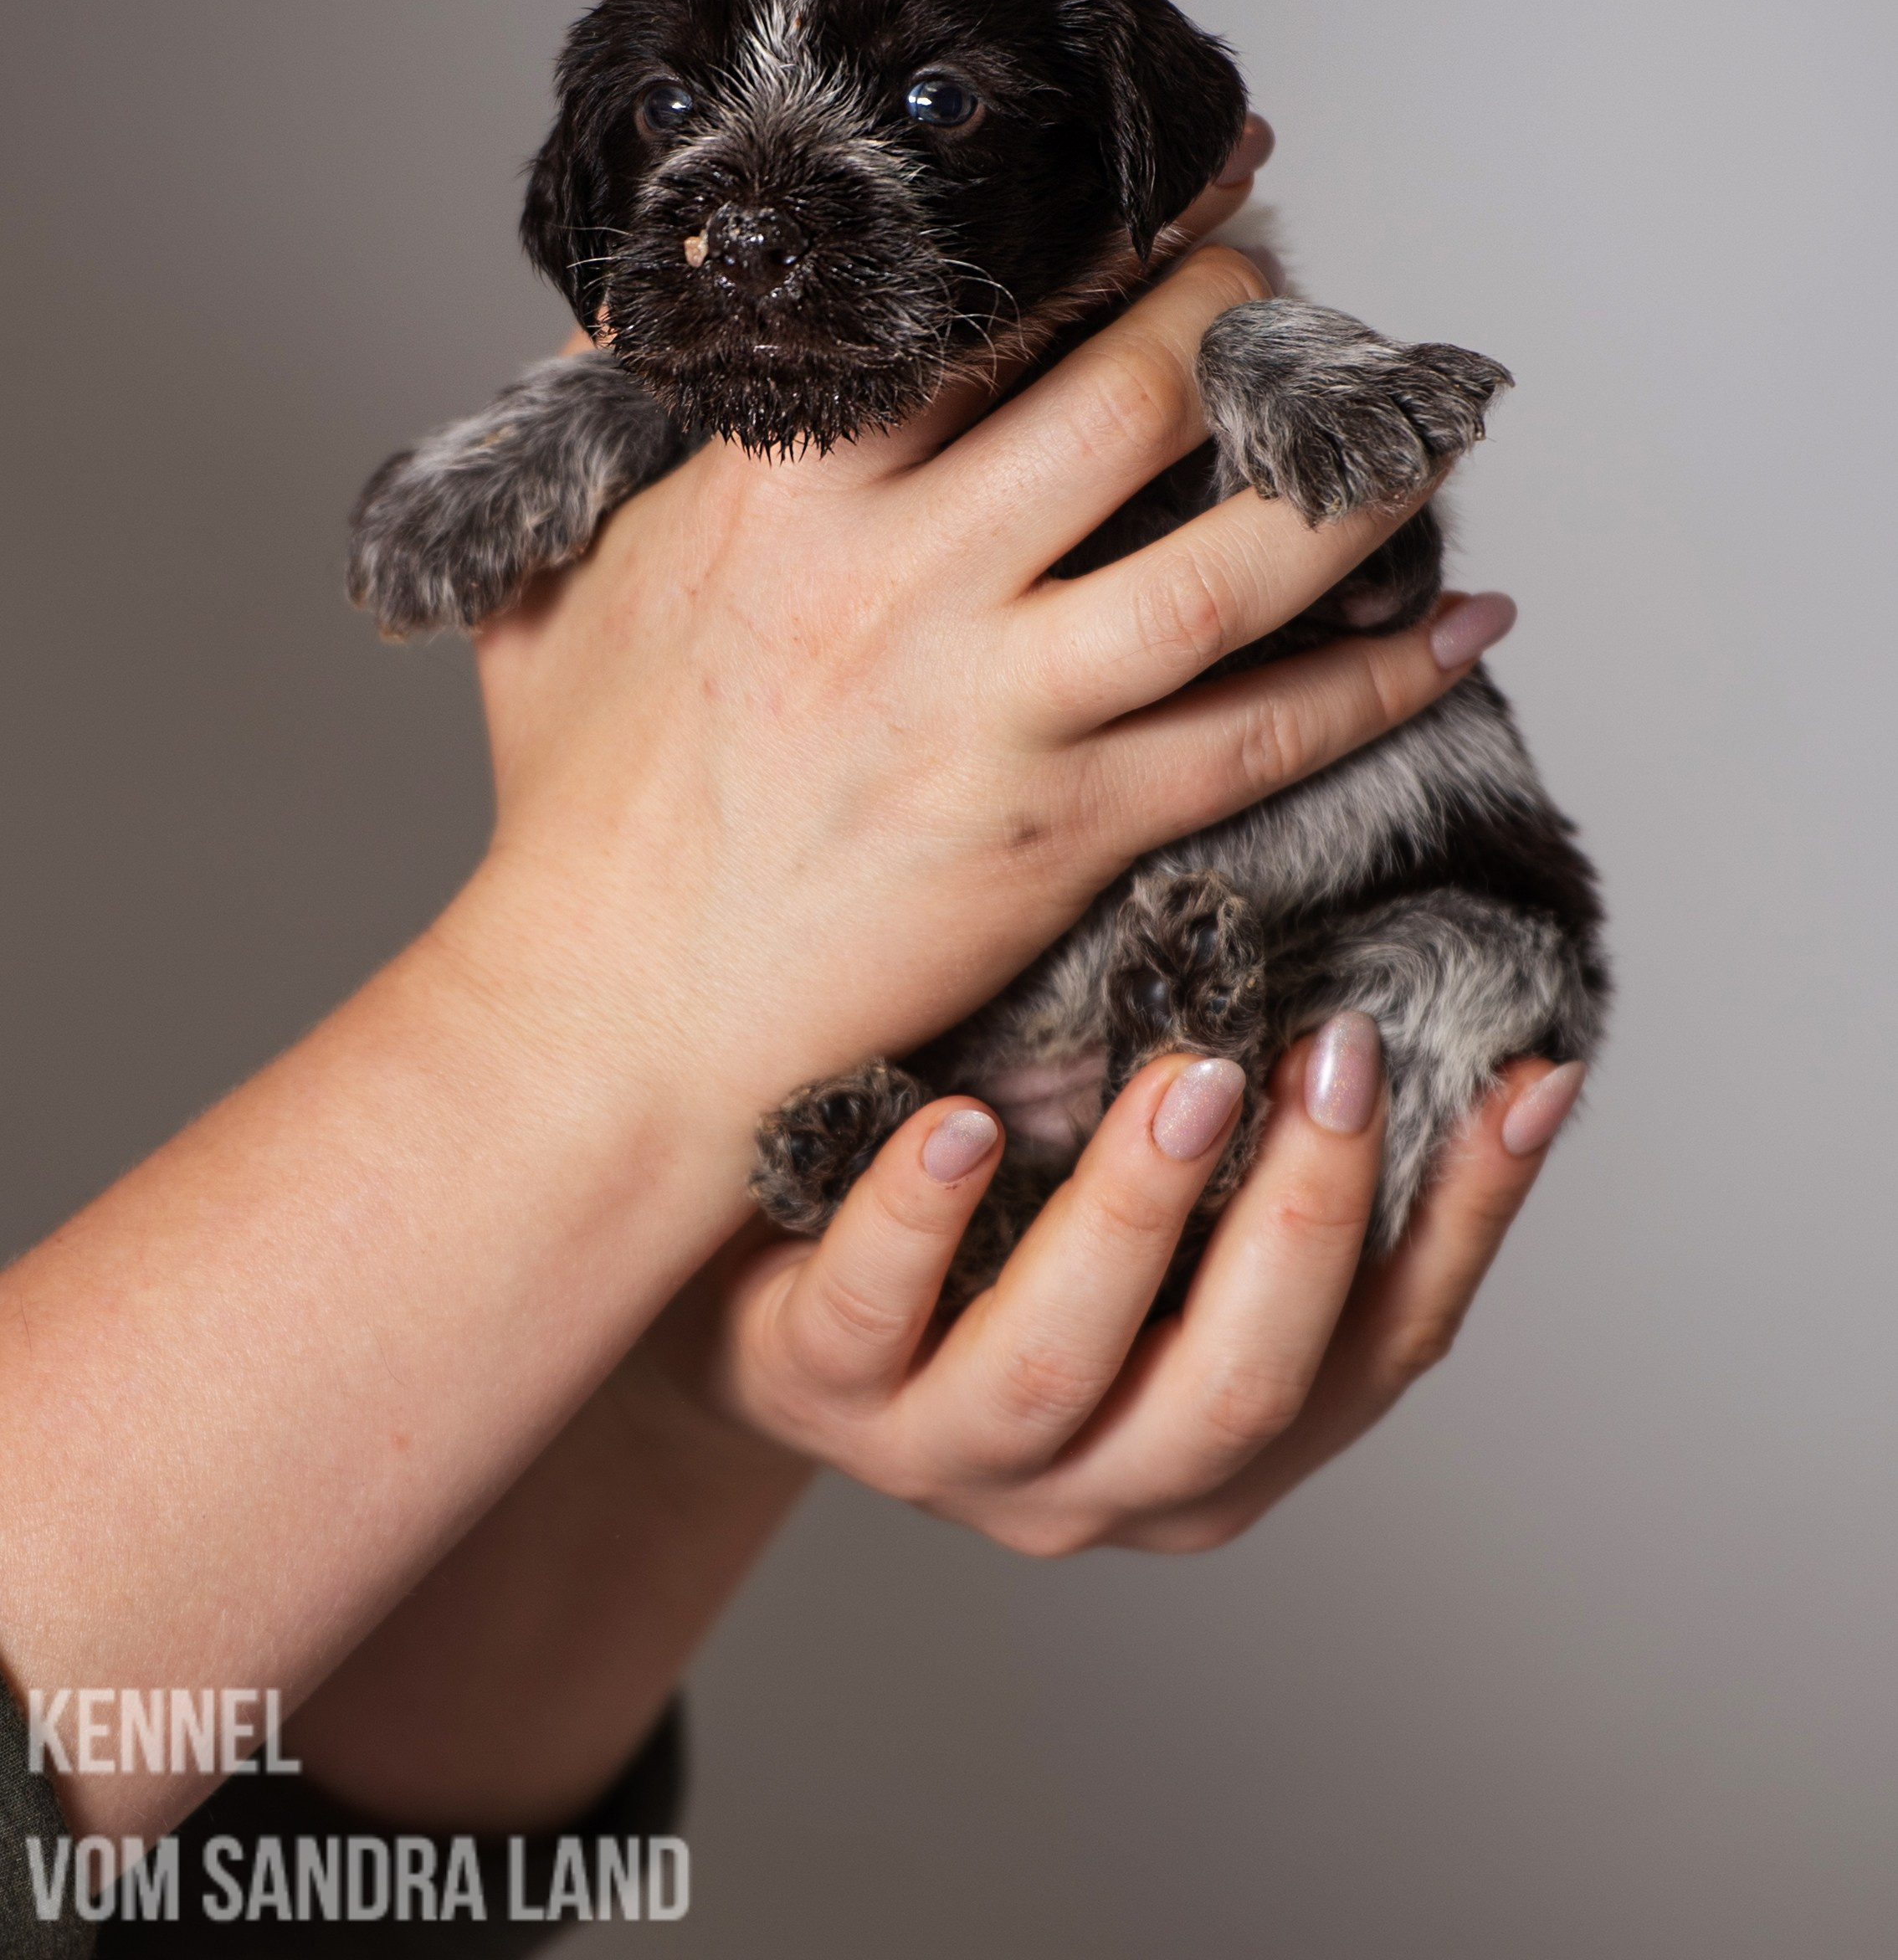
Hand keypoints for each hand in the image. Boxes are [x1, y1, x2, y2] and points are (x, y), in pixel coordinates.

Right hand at [460, 118, 1513, 1174]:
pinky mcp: (1063, 831)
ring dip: (1350, 484)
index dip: (1112, 224)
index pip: (975, 311)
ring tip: (1423, 425)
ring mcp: (996, 710)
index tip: (1201, 168)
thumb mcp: (552, 587)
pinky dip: (1383, 679)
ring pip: (1228, 567)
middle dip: (1243, 320)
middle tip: (1290, 295)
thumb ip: (604, 419)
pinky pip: (1262, 740)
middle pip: (1134, 399)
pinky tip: (1466, 627)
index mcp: (789, 496)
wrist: (606, 1023)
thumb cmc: (578, 815)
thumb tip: (626, 291)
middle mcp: (906, 582)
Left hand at [655, 1030, 1584, 1554]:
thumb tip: (1440, 992)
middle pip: (1240, 1388)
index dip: (1470, 1220)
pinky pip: (863, 1315)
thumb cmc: (995, 1227)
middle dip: (1304, 1220)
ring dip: (1133, 1216)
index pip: (1387, 1349)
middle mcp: (1100, 1476)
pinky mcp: (805, 1383)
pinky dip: (918, 1219)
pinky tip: (958, 1123)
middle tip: (1338, 1054)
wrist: (757, 1281)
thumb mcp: (1150, 1202)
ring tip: (1183, 1077)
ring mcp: (944, 1446)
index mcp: (1220, 1441)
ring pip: (1059, 1365)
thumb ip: (1264, 1144)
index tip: (1529, 1073)